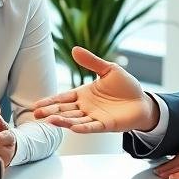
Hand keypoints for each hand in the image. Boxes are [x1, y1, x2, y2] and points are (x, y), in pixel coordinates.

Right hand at [32, 47, 156, 132]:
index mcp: (83, 94)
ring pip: (75, 120)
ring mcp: (94, 117)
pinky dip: (83, 128)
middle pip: (64, 110)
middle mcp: (85, 107)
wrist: (142, 101)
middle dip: (51, 112)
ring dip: (63, 121)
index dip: (50, 101)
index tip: (36, 105)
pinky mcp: (105, 125)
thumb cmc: (125, 86)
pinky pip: (92, 127)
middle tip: (36, 114)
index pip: (62, 98)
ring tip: (50, 121)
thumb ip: (92, 62)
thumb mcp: (108, 70)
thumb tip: (75, 49)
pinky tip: (73, 128)